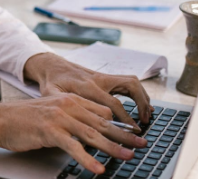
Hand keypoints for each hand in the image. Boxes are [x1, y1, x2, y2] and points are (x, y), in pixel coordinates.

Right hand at [0, 94, 146, 174]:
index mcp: (70, 100)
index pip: (103, 111)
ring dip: (113, 148)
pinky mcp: (50, 131)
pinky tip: (97, 168)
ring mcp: (59, 118)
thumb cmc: (24, 119)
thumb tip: (90, 132)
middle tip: (142, 144)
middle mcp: (68, 106)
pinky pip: (73, 147)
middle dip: (125, 135)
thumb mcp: (52, 112)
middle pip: (103, 123)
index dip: (119, 124)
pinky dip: (87, 159)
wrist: (0, 119)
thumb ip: (71, 118)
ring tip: (128, 156)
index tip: (133, 134)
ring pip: (92, 134)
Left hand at [23, 53, 153, 127]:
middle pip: (130, 86)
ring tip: (147, 115)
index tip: (133, 130)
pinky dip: (138, 93)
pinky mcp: (106, 77)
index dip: (125, 118)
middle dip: (141, 104)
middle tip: (145, 121)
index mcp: (87, 86)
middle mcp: (99, 79)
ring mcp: (104, 76)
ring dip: (143, 97)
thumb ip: (61, 105)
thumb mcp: (50, 94)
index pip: (113, 102)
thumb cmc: (51, 82)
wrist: (51, 66)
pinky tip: (142, 106)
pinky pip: (128, 82)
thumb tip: (71, 123)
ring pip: (132, 82)